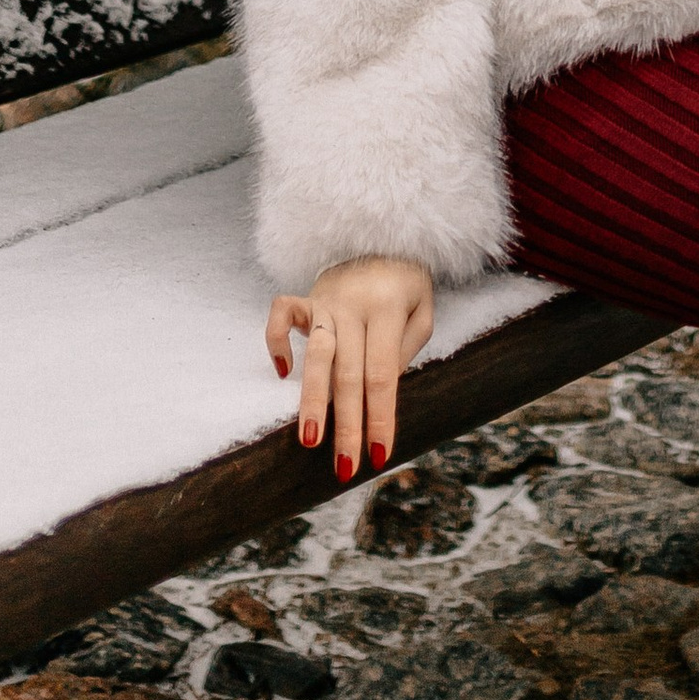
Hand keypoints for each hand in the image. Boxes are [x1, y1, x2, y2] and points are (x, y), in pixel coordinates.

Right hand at [266, 253, 435, 479]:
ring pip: (316, 354)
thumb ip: (406, 348)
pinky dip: (276, 341)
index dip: (380, 417)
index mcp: (387, 309)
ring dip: (311, 399)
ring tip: (309, 439)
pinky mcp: (306, 296)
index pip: (382, 375)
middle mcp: (353, 306)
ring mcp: (326, 300)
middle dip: (347, 424)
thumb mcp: (423, 309)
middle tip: (344, 467)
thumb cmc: (406, 283)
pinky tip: (282, 372)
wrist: (384, 232)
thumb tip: (383, 390)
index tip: (378, 456)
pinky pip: (281, 314)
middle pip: (348, 374)